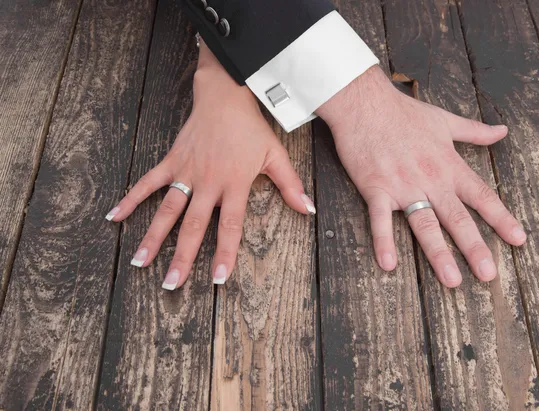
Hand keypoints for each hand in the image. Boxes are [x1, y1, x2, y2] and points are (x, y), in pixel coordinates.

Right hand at [105, 43, 313, 288]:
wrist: (225, 96)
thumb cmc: (252, 128)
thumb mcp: (275, 155)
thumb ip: (290, 185)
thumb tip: (308, 210)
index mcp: (235, 184)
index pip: (230, 226)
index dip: (224, 253)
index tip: (218, 280)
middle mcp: (208, 182)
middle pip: (193, 225)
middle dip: (182, 257)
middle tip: (171, 284)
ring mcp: (187, 172)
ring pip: (167, 210)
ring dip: (153, 237)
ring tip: (139, 262)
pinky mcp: (171, 161)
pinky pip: (148, 182)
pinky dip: (131, 199)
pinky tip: (114, 217)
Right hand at [316, 66, 525, 287]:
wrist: (365, 103)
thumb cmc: (404, 112)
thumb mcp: (445, 120)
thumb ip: (474, 131)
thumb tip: (502, 131)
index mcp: (448, 165)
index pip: (481, 196)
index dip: (501, 218)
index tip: (519, 240)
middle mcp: (430, 179)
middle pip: (457, 218)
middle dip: (475, 247)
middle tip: (489, 274)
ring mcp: (403, 185)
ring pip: (425, 224)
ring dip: (439, 254)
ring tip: (451, 280)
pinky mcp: (376, 188)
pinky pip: (380, 220)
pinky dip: (383, 241)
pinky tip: (388, 264)